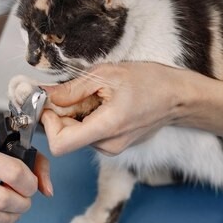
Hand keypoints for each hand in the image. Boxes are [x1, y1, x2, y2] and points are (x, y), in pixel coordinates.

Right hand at [0, 132, 52, 222]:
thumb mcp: (6, 144)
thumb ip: (34, 162)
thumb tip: (47, 190)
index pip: (12, 171)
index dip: (29, 183)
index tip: (31, 185)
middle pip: (1, 199)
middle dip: (22, 204)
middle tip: (25, 201)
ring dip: (10, 218)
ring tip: (14, 211)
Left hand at [42, 62, 184, 155]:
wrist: (177, 96)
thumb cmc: (148, 81)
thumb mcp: (106, 74)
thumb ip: (72, 89)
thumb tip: (45, 95)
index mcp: (106, 128)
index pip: (60, 145)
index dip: (49, 124)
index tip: (51, 103)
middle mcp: (108, 146)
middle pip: (66, 138)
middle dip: (61, 114)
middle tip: (73, 91)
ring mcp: (113, 148)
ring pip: (77, 135)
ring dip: (75, 115)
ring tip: (95, 95)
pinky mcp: (115, 145)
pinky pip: (89, 135)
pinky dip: (86, 119)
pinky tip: (101, 103)